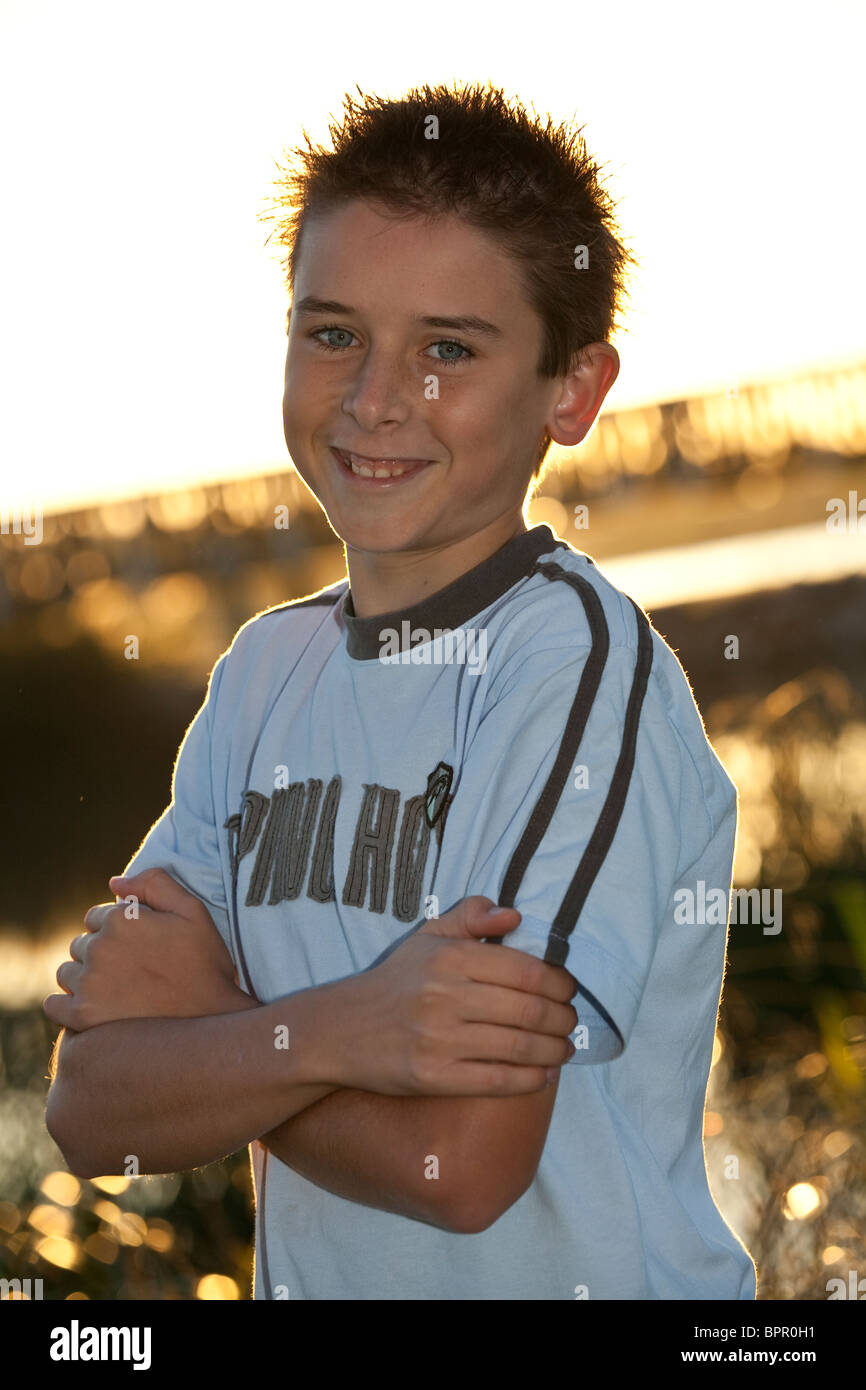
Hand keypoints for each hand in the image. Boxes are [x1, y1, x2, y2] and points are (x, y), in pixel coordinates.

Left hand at [42, 868, 257, 1030]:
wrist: (211, 1022)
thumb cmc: (204, 966)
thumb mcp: (193, 912)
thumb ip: (155, 884)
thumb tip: (114, 882)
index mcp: (121, 918)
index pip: (96, 917)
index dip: (117, 930)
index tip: (137, 947)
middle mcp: (99, 948)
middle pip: (81, 944)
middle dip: (100, 953)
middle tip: (131, 971)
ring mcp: (88, 984)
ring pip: (67, 973)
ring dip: (84, 979)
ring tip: (117, 992)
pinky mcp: (82, 1016)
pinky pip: (53, 1006)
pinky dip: (65, 1007)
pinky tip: (91, 1009)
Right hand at [322, 897, 577, 1097]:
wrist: (340, 1030)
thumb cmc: (394, 981)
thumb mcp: (426, 936)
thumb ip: (471, 917)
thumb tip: (516, 915)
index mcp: (450, 958)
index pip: (526, 970)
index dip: (560, 983)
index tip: (569, 990)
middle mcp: (445, 996)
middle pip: (529, 1010)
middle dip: (563, 1018)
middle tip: (571, 1021)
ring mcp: (439, 1040)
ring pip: (518, 1046)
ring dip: (554, 1050)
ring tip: (565, 1048)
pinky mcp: (433, 1077)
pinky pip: (496, 1081)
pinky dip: (530, 1079)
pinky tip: (545, 1074)